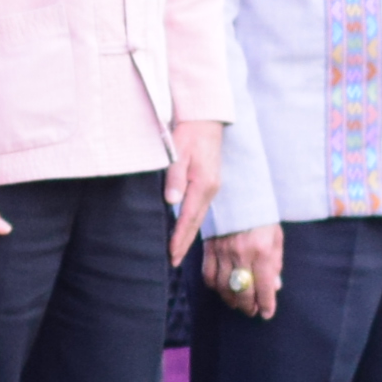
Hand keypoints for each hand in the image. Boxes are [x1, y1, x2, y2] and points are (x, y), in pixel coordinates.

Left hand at [163, 120, 223, 265]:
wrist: (205, 120)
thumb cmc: (188, 134)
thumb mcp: (178, 152)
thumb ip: (174, 177)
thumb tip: (172, 201)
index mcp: (203, 184)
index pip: (189, 218)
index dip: (179, 237)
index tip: (172, 254)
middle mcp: (209, 189)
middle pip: (194, 222)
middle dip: (183, 243)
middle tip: (173, 261)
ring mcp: (210, 187)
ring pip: (197, 217)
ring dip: (187, 235)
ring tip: (176, 252)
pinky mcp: (207, 184)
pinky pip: (198, 209)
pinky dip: (190, 222)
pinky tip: (184, 229)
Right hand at [206, 225, 285, 321]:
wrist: (238, 194)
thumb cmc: (261, 216)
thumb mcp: (275, 238)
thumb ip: (275, 263)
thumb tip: (275, 287)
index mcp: (261, 251)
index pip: (264, 286)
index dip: (266, 304)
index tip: (267, 314)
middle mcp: (241, 254)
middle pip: (243, 290)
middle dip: (249, 306)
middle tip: (252, 312)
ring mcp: (222, 251)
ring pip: (224, 286)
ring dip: (231, 300)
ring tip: (238, 304)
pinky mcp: (209, 248)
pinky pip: (209, 274)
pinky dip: (215, 286)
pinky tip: (222, 289)